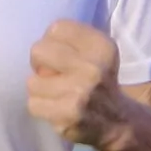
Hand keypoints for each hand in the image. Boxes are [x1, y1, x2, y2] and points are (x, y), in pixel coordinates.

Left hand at [28, 19, 129, 148]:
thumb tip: (38, 50)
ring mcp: (81, 93)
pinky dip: (42, 108)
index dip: (52, 42)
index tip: (61, 55)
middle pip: (38, 51)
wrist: (118, 122)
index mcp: (101, 46)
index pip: (57, 28)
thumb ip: (70, 42)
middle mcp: (93, 68)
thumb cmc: (99, 81)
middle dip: (40, 63)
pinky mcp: (68, 116)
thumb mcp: (96, 53)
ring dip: (41, 90)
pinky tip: (57, 109)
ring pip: (32, 82)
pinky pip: (33, 104)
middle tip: (52, 74)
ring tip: (57, 94)